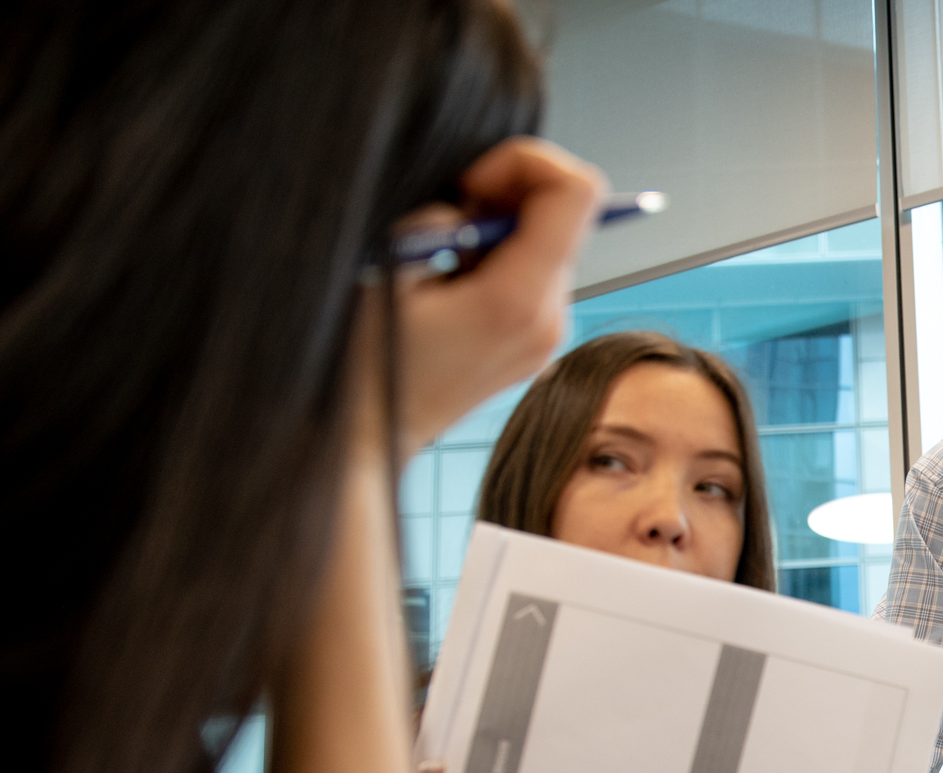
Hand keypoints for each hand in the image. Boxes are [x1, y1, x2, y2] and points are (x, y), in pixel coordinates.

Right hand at [388, 137, 604, 452]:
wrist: (368, 439)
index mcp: (519, 300)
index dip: (523, 163)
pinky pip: (533, 275)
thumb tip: (472, 203)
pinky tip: (450, 286)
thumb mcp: (390, 266)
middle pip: (564, 216)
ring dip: (496, 232)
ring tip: (440, 263)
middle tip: (446, 223)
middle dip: (506, 197)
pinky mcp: (536, 344)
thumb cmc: (367, 361)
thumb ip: (441, 218)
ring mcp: (548, 337)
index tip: (471, 185)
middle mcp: (549, 320)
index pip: (576, 192)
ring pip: (547, 244)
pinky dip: (497, 260)